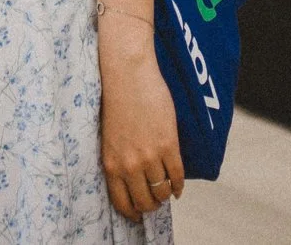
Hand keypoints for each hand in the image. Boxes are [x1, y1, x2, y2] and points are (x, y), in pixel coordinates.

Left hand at [98, 23, 184, 218]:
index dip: (132, 212)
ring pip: (162, 190)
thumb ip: (119, 160)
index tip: (138, 214)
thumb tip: (132, 179)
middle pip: (145, 200)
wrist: (127, 75)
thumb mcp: (110, 138)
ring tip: (167, 191)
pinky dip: (180, 185)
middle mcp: (129, 165)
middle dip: (152, 205)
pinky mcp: (167, 144)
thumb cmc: (116, 102)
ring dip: (166, 195)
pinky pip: (177, 175)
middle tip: (156, 201)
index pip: (122, 202)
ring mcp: (149, 156)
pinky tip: (179, 186)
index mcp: (111, 164)